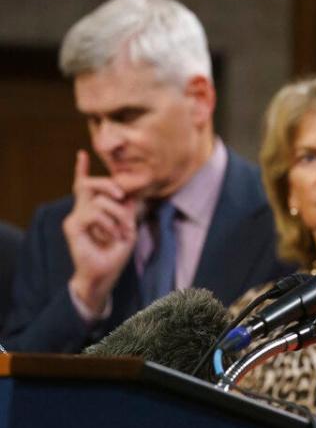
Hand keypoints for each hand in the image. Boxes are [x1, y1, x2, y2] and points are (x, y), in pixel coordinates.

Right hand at [63, 150, 137, 313]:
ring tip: (124, 230)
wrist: (105, 275)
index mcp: (92, 209)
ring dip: (118, 214)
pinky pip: (93, 213)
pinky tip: (114, 235)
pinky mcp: (72, 226)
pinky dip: (108, 223)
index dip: (81, 169)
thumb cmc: (115, 252)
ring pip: (98, 200)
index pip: (84, 185)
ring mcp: (75, 218)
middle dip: (109, 185)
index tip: (82, 153)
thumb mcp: (128, 227)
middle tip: (123, 196)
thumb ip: (128, 209)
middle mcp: (81, 211)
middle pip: (89, 184)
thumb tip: (131, 193)